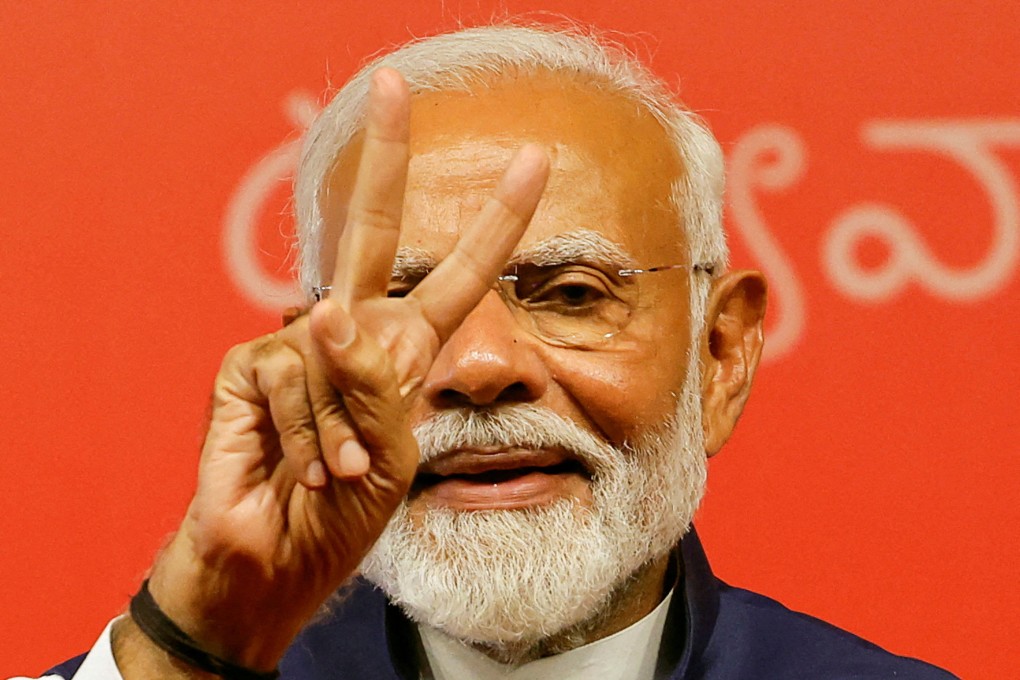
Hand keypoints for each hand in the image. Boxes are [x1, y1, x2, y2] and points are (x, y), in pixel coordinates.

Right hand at [121, 68, 549, 673]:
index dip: (497, 222)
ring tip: (333, 475)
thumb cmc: (346, 517)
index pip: (460, 275)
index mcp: (406, 352)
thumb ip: (376, 386)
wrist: (281, 566)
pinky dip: (304, 433)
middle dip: (384, 157)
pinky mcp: (247, 365)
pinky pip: (289, 376)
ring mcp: (297, 345)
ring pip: (334, 351)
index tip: (535, 162)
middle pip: (369, 234)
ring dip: (343, 432)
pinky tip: (293, 465)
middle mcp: (353, 335)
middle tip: (392, 80)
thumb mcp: (395, 457)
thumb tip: (328, 308)